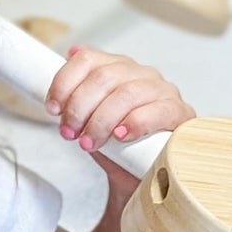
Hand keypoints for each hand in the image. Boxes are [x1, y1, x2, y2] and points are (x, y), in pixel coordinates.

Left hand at [44, 46, 194, 190]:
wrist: (138, 177)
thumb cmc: (114, 147)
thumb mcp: (87, 121)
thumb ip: (76, 94)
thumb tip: (70, 54)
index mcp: (116, 68)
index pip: (87, 59)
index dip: (65, 83)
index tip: (52, 109)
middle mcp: (140, 73)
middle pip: (104, 77)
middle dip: (79, 108)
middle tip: (69, 133)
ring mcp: (162, 90)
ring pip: (127, 93)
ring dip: (101, 120)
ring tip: (88, 143)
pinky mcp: (179, 113)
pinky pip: (159, 110)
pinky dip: (136, 122)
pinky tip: (121, 136)